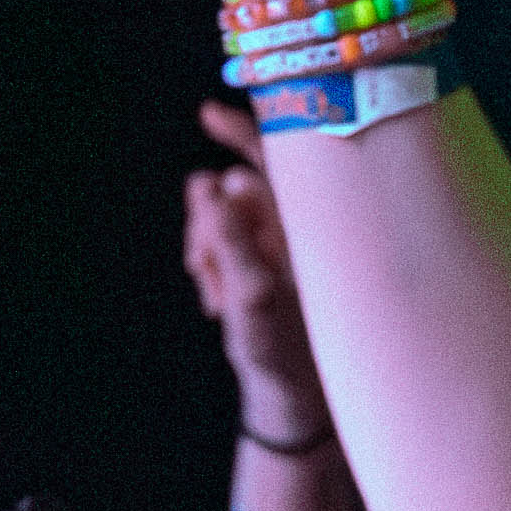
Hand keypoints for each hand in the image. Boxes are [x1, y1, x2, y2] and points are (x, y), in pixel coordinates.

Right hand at [184, 103, 333, 440]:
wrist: (290, 396)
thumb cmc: (287, 351)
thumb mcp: (254, 297)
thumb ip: (231, 239)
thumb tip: (211, 181)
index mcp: (310, 225)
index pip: (278, 161)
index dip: (245, 131)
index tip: (209, 114)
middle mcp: (293, 226)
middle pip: (232, 189)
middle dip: (208, 223)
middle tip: (200, 266)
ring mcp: (272, 243)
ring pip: (217, 218)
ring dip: (206, 253)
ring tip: (217, 300)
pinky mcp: (255, 262)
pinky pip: (215, 245)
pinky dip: (209, 270)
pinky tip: (217, 304)